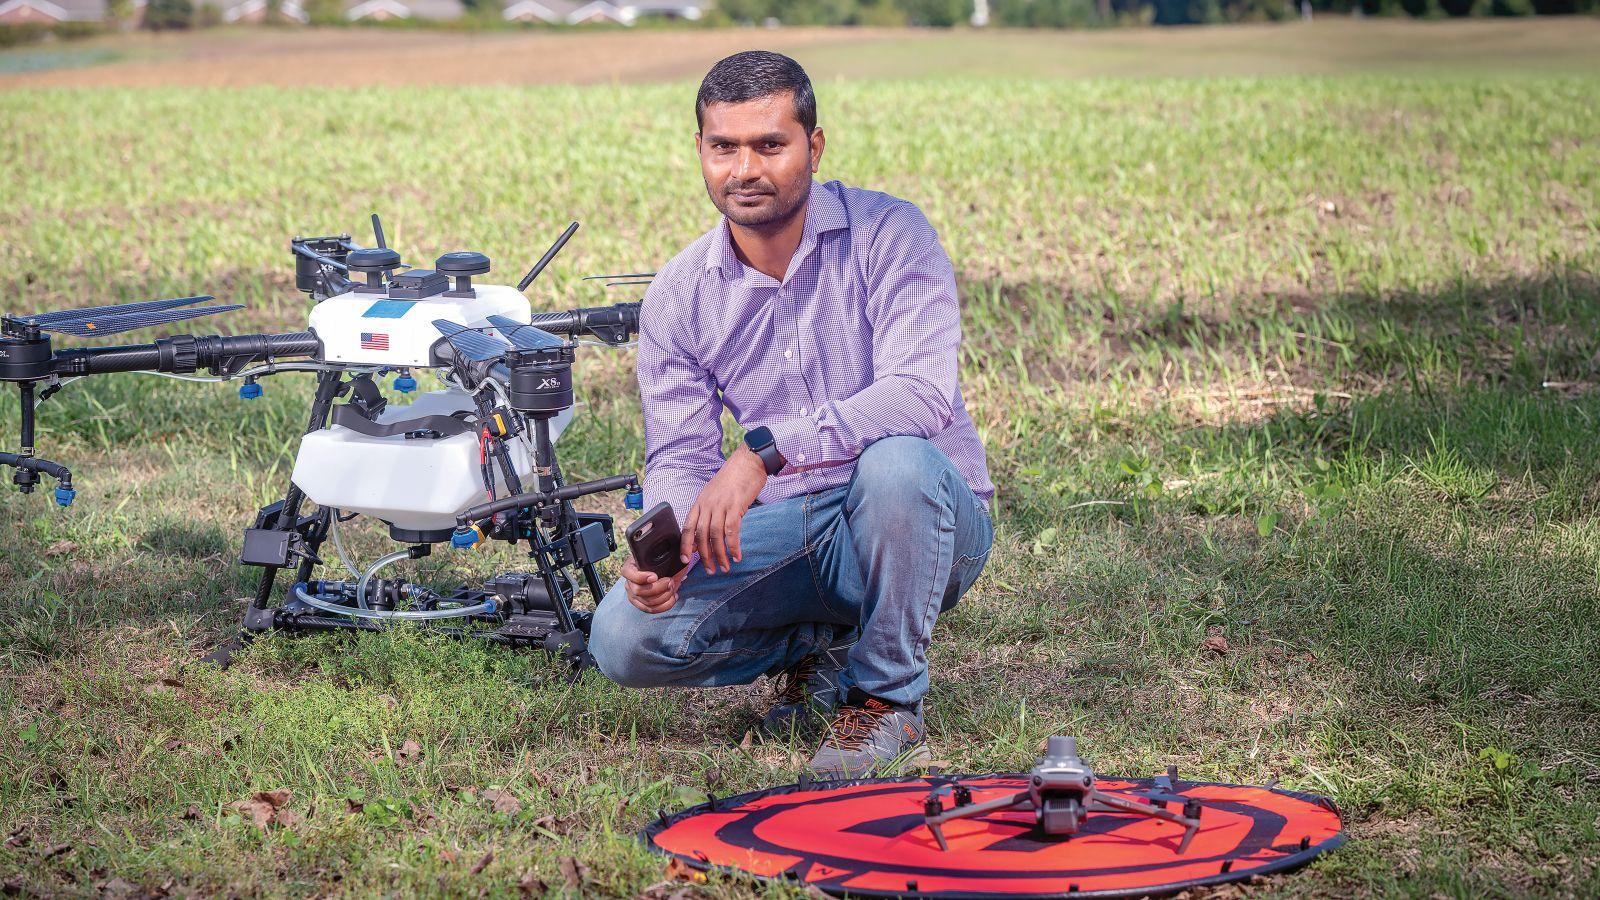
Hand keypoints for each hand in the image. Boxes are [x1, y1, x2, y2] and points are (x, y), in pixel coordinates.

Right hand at [621, 554, 689, 614]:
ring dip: (664, 596)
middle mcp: (629, 582)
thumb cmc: (660, 561)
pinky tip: (673, 597)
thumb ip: (665, 556)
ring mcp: (633, 595)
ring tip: (673, 588)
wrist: (662, 570)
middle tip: (671, 581)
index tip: (655, 576)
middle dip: (658, 588)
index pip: (628, 573)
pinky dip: (665, 605)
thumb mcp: (661, 555)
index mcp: (630, 567)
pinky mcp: (641, 605)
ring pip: (647, 602)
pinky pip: (651, 610)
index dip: (640, 577)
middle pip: (639, 591)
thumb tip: (680, 559)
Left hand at [682, 446, 766, 574]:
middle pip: (701, 534)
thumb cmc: (733, 479)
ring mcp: (721, 504)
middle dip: (705, 556)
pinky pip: (732, 530)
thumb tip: (704, 536)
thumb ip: (708, 513)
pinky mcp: (736, 505)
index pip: (688, 527)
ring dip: (720, 554)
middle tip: (710, 570)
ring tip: (725, 567)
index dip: (685, 545)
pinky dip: (733, 545)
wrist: (748, 462)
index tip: (685, 560)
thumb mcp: (714, 495)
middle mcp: (707, 504)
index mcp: (700, 502)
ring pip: (715, 535)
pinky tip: (737, 555)